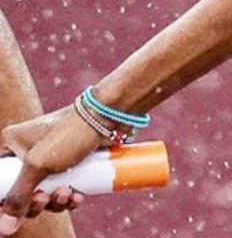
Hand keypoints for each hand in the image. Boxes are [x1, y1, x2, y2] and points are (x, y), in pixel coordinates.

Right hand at [0, 108, 95, 233]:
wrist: (111, 115)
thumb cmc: (71, 132)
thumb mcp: (37, 165)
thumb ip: (18, 196)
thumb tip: (6, 227)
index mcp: (12, 144)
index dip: (5, 199)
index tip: (17, 208)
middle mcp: (29, 151)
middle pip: (21, 191)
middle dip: (35, 202)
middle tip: (45, 198)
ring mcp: (51, 158)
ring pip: (44, 193)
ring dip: (54, 201)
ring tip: (67, 194)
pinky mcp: (71, 164)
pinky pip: (63, 189)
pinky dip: (69, 197)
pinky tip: (77, 197)